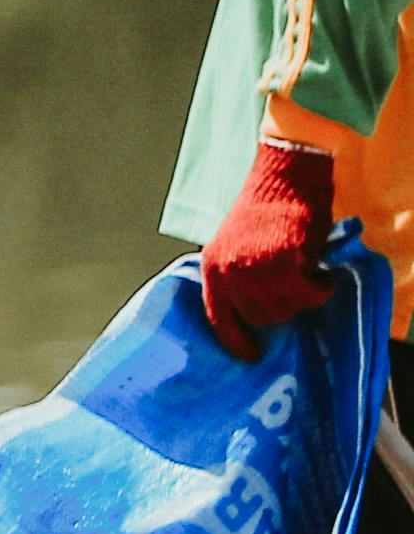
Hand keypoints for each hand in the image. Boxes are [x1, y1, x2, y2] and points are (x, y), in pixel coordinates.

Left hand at [199, 140, 340, 357]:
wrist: (283, 176)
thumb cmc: (266, 211)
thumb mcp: (240, 247)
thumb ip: (242, 278)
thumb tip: (257, 314)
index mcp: (212, 268)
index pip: (219, 318)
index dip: (235, 341)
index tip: (251, 356)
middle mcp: (227, 272)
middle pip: (260, 318)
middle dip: (282, 306)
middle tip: (296, 285)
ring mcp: (253, 269)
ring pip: (285, 309)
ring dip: (302, 297)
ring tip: (307, 273)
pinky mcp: (282, 264)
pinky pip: (307, 294)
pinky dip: (321, 288)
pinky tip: (321, 273)